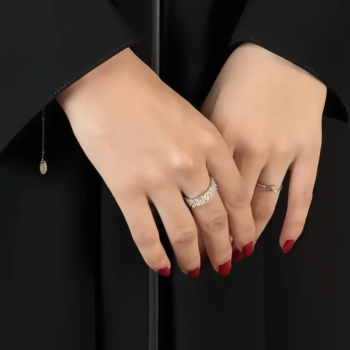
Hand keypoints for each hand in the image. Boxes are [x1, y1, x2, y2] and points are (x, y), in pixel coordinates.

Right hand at [58, 48, 254, 274]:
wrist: (103, 80)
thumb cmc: (143, 91)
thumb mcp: (189, 114)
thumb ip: (205, 149)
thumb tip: (211, 186)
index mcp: (209, 142)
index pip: (237, 195)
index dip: (243, 225)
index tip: (245, 240)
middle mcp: (189, 164)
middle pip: (215, 219)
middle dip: (222, 247)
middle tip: (224, 263)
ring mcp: (157, 179)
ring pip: (183, 232)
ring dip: (192, 256)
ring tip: (195, 269)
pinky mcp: (125, 188)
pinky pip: (145, 233)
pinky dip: (155, 255)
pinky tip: (161, 265)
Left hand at [202, 42, 326, 252]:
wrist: (285, 50)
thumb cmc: (242, 73)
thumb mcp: (210, 102)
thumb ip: (202, 140)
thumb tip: (190, 173)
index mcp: (220, 137)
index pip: (205, 194)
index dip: (197, 223)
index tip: (189, 242)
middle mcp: (250, 149)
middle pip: (233, 207)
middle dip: (221, 237)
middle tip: (212, 258)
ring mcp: (282, 152)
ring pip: (265, 206)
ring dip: (252, 233)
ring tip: (240, 252)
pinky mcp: (308, 150)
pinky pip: (302, 195)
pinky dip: (294, 222)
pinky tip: (284, 242)